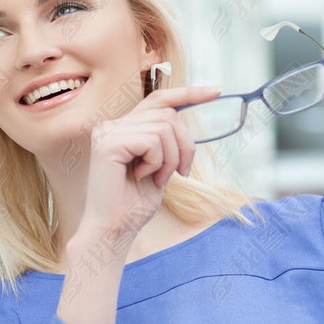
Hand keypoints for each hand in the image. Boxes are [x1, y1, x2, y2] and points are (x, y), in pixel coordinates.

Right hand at [80, 83, 221, 245]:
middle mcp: (112, 124)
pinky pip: (151, 140)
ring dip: (171, 158)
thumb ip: (166, 140)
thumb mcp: (160, 166)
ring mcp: (107, 131)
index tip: (216, 92)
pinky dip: (157, 162)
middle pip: (168, 114)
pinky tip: (142, 177)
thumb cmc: (135, 205)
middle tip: (180, 173)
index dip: (188, 93)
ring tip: (156, 179)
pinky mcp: (107, 143)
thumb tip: (183, 117)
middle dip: (184, 145)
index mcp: (123, 127)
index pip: (158, 100)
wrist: (113, 231)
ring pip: (164, 127)